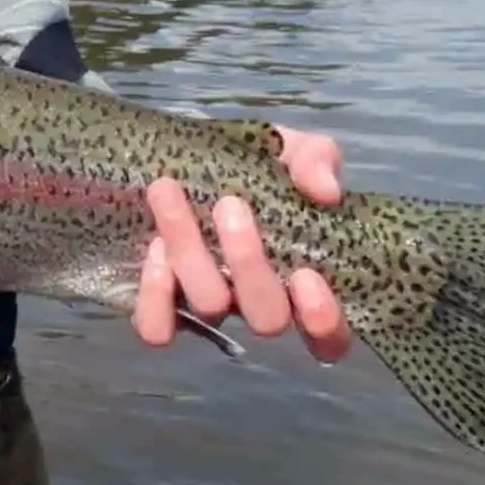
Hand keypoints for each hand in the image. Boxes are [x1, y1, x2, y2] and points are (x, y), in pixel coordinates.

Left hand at [133, 125, 352, 364]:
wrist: (185, 155)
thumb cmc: (255, 162)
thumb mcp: (293, 150)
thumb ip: (317, 162)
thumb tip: (325, 192)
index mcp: (301, 278)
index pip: (330, 335)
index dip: (322, 320)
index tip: (306, 274)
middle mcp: (258, 302)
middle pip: (266, 318)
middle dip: (248, 262)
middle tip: (229, 204)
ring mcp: (211, 306)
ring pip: (209, 307)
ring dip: (190, 252)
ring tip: (169, 192)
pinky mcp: (163, 306)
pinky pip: (158, 328)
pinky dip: (156, 296)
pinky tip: (155, 249)